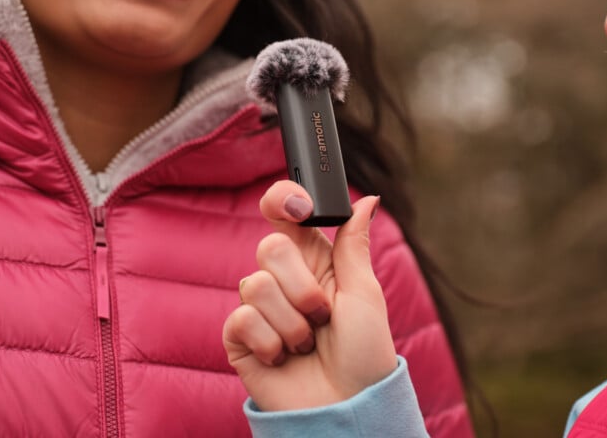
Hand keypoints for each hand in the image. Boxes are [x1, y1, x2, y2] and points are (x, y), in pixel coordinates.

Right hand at [222, 180, 397, 411]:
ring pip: (256, 284)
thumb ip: (353, 244)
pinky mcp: (240, 336)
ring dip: (292, 322)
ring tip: (307, 343)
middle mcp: (283, 278)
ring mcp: (260, 307)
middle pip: (270, 246)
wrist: (346, 407)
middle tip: (323, 315)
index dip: (284, 199)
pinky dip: (271, 342)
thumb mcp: (364, 294)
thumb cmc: (364, 352)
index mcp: (314, 259)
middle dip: (303, 286)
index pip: (286, 213)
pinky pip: (242, 318)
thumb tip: (367, 198)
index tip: (300, 207)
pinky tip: (283, 358)